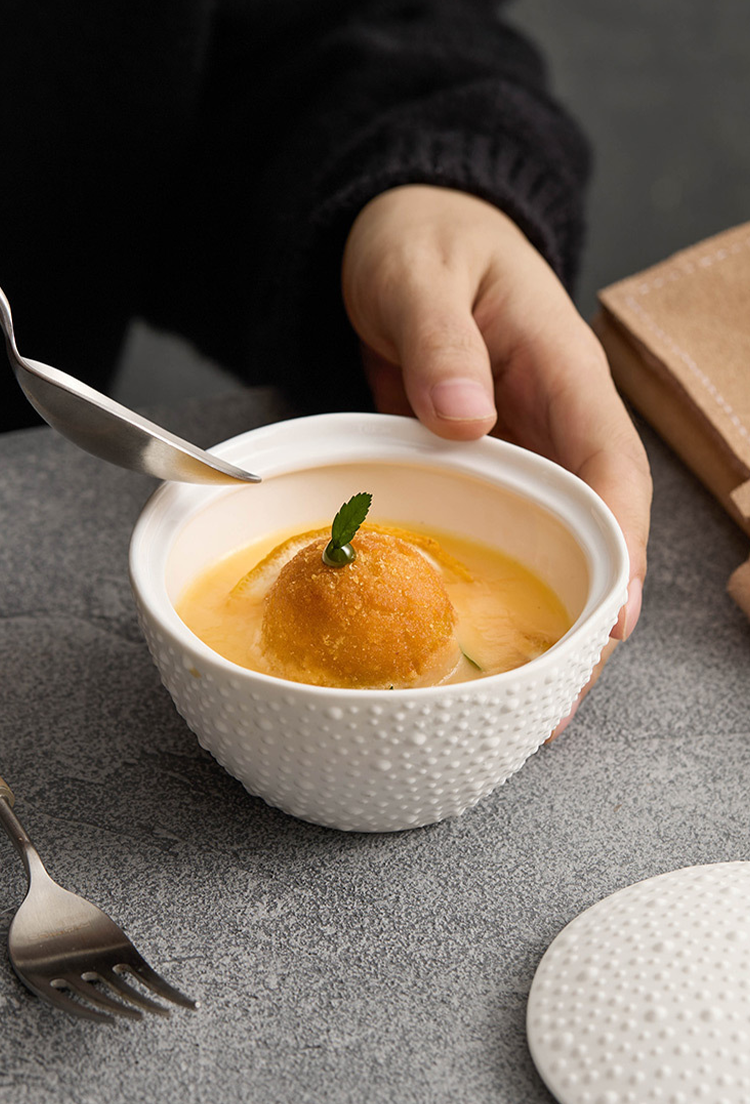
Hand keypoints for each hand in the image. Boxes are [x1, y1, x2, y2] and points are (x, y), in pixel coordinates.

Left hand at [342, 185, 651, 728]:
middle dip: (588, 618)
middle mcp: (555, 425)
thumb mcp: (421, 271)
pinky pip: (498, 535)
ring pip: (552, 545)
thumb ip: (440, 337)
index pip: (612, 469)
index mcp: (565, 375)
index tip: (612, 624)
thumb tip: (467, 418)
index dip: (622, 550)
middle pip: (596, 531)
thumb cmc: (421, 241)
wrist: (399, 240)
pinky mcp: (481, 471)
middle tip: (556, 703)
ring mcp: (520, 452)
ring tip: (522, 706)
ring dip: (546, 621)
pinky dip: (493, 590)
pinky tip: (472, 645)